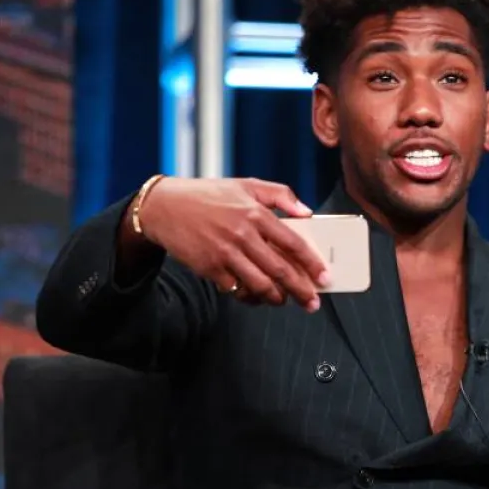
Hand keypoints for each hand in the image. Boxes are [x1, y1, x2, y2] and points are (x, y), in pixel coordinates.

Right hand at [136, 176, 330, 310]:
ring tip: (284, 300)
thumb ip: (280, 195)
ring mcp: (225, 254)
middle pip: (280, 270)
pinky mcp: (210, 269)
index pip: (293, 243)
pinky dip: (249, 296)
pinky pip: (236, 290)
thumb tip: (307, 212)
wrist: (164, 207)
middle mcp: (242, 235)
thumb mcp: (246, 185)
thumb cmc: (208, 195)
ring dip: (276, 298)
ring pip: (260, 285)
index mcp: (256, 213)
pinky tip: (256, 295)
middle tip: (312, 303)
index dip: (311, 263)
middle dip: (301, 290)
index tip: (324, 277)